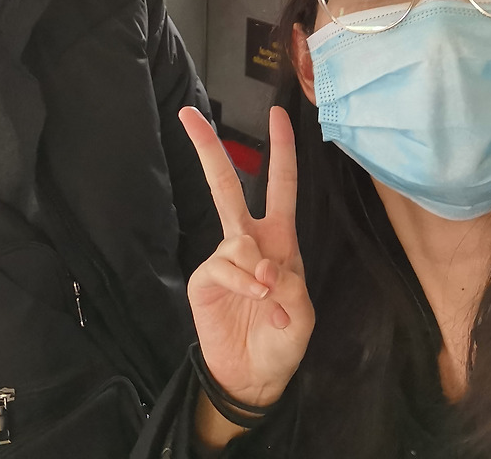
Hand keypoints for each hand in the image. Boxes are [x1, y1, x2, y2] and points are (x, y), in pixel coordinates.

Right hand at [181, 106, 313, 409]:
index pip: (281, 185)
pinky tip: (253, 300)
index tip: (278, 114)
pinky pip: (224, 267)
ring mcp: (223, 258)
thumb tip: (262, 267)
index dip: (281, 150)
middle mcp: (248, 241)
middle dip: (208, 149)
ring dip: (258, 271)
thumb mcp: (302, 313)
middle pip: (226, 185)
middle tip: (188, 115)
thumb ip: (289, 284)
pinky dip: (243, 284)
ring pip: (237, 238)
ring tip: (269, 300)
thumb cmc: (283, 341)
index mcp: (279, 239)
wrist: (253, 376)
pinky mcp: (205, 278)